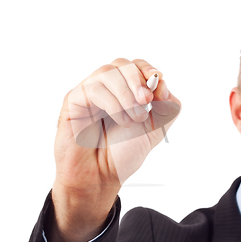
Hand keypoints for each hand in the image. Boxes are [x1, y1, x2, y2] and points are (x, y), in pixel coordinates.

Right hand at [48, 58, 180, 241]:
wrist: (99, 177)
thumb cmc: (121, 154)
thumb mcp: (155, 129)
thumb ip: (166, 106)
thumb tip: (162, 82)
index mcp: (126, 91)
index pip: (136, 66)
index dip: (147, 70)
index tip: (158, 86)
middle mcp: (107, 89)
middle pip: (122, 64)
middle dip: (138, 80)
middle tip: (146, 101)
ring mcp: (90, 93)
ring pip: (108, 72)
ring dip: (127, 95)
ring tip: (135, 118)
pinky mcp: (74, 100)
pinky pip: (94, 88)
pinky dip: (113, 103)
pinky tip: (121, 121)